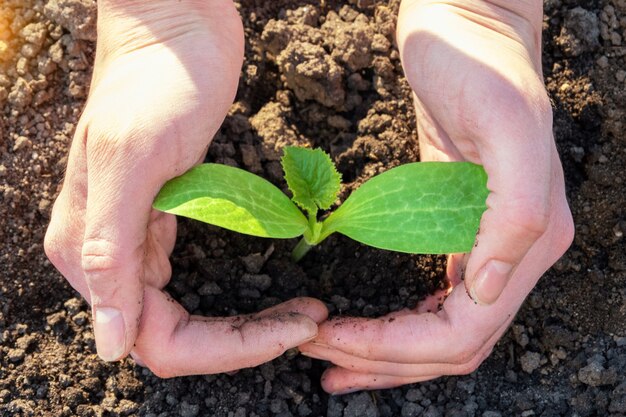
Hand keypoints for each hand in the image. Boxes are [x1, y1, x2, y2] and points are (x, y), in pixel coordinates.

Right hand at [44, 0, 326, 376]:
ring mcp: (137, 240)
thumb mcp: (133, 160)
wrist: (175, 29)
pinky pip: (195, 282)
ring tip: (303, 312)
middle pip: (175, 337)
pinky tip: (278, 291)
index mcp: (91, 252)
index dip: (224, 350)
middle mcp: (107, 256)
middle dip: (242, 341)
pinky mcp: (166, 221)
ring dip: (246, 325)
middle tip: (308, 321)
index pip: (155, 340)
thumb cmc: (155, 81)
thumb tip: (108, 346)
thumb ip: (109, 252)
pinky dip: (239, 298)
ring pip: (188, 316)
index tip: (290, 329)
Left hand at [300, 0, 573, 391]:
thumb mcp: (506, 124)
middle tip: (321, 359)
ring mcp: (483, 243)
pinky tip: (359, 324)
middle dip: (385, 361)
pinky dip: (392, 322)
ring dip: (386, 354)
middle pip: (449, 344)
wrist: (468, 27)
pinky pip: (427, 298)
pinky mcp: (452, 229)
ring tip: (331, 359)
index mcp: (528, 240)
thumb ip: (517, 212)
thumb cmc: (482, 63)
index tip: (334, 341)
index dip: (398, 350)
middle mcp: (511, 252)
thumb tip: (486, 290)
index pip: (462, 331)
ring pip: (438, 329)